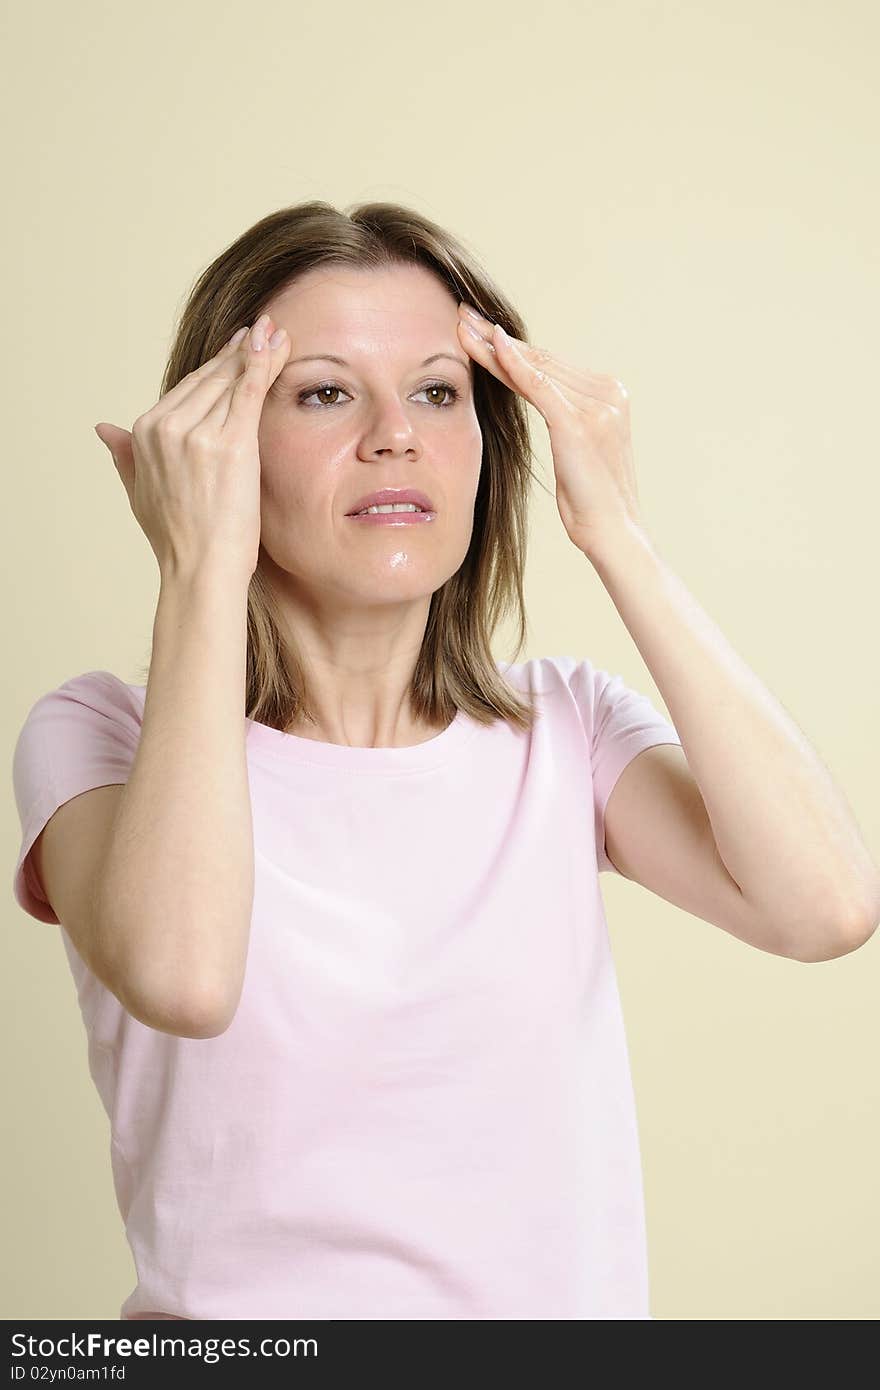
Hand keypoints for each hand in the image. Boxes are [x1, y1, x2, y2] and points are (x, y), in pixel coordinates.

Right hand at [94, 313, 289, 582]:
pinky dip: (263, 365)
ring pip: (232, 381)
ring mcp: (198, 432)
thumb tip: (103, 430)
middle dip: (240, 352)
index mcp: (144, 432)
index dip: (216, 367)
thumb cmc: (177, 538)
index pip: (187, 389)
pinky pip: (249, 392)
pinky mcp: (230, 443)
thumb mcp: (138, 492)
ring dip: (259, 352)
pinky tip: (277, 345)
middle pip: (210, 379)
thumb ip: (124, 455)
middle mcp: (167, 426)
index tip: (236, 347)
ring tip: (279, 333)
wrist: (200, 568)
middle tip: (265, 329)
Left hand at [456, 302, 644, 556]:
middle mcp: (608, 393)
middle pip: (541, 359)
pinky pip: (539, 386)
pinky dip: (513, 364)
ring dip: (494, 346)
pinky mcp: (578, 423)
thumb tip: (536, 395)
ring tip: (461, 327)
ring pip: (535, 368)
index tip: (479, 330)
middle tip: (462, 315)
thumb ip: (564, 417)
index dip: (512, 346)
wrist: (613, 532)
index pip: (549, 364)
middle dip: (497, 338)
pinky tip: (491, 345)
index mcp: (610, 395)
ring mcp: (596, 406)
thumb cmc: (591, 500)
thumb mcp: (576, 450)